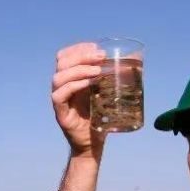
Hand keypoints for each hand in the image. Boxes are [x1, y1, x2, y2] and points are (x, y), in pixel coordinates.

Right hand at [52, 42, 107, 158]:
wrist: (93, 143)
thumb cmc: (100, 116)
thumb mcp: (106, 92)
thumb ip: (111, 77)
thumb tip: (131, 60)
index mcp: (70, 78)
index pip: (65, 56)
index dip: (79, 48)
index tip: (96, 47)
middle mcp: (62, 86)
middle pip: (61, 62)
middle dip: (81, 55)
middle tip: (101, 57)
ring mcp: (59, 99)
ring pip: (58, 77)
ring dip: (79, 70)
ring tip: (97, 71)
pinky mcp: (60, 112)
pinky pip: (59, 95)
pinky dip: (74, 86)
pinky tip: (89, 83)